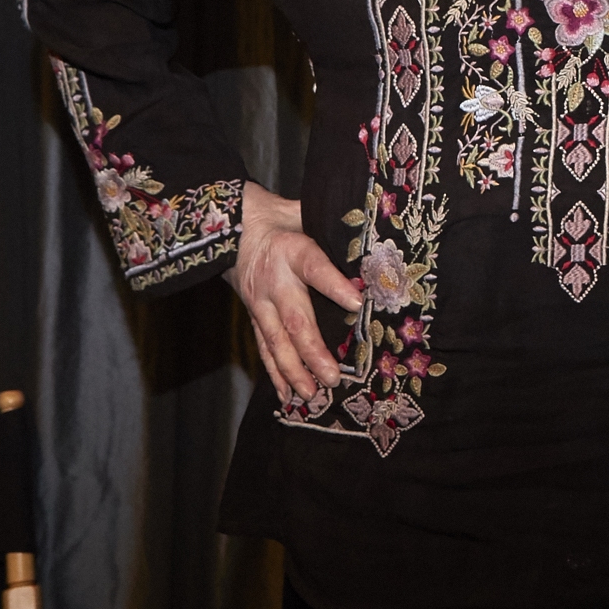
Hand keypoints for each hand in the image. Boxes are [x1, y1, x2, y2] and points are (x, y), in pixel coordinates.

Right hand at [224, 180, 361, 400]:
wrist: (234, 228)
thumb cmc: (282, 221)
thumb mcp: (305, 213)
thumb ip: (335, 225)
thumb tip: (375, 232)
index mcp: (292, 251)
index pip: (316, 269)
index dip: (335, 285)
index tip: (358, 302)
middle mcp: (274, 282)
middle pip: (294, 320)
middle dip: (313, 352)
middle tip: (333, 377)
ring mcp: (260, 304)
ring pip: (275, 342)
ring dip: (294, 371)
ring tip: (311, 395)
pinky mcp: (254, 317)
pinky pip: (264, 348)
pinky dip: (275, 374)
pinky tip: (288, 396)